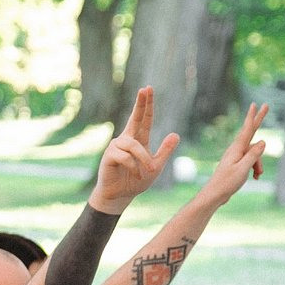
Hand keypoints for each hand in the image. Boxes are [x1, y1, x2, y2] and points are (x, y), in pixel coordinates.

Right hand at [90, 87, 178, 213]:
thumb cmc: (136, 181)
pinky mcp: (109, 156)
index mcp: (138, 140)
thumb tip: (175, 134)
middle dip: (140, 104)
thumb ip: (164, 151)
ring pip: (134, 145)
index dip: (146, 105)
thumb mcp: (156, 166)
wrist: (120, 195)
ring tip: (147, 171)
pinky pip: (125, 156)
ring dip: (143, 159)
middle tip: (145, 89)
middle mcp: (126, 139)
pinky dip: (133, 166)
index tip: (148, 89)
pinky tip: (134, 174)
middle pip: (134, 118)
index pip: (144, 119)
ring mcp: (116, 146)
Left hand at [197, 103, 270, 205]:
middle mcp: (236, 150)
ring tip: (257, 176)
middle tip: (266, 106)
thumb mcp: (243, 169)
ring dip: (259, 164)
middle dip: (259, 121)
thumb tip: (263, 141)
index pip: (247, 129)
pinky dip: (255, 168)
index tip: (254, 105)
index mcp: (237, 149)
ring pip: (255, 153)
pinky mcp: (236, 164)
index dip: (253, 117)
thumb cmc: (227, 183)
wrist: (214, 195)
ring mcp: (236, 156)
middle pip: (251, 133)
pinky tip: (254, 178)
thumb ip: (254, 155)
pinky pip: (250, 161)